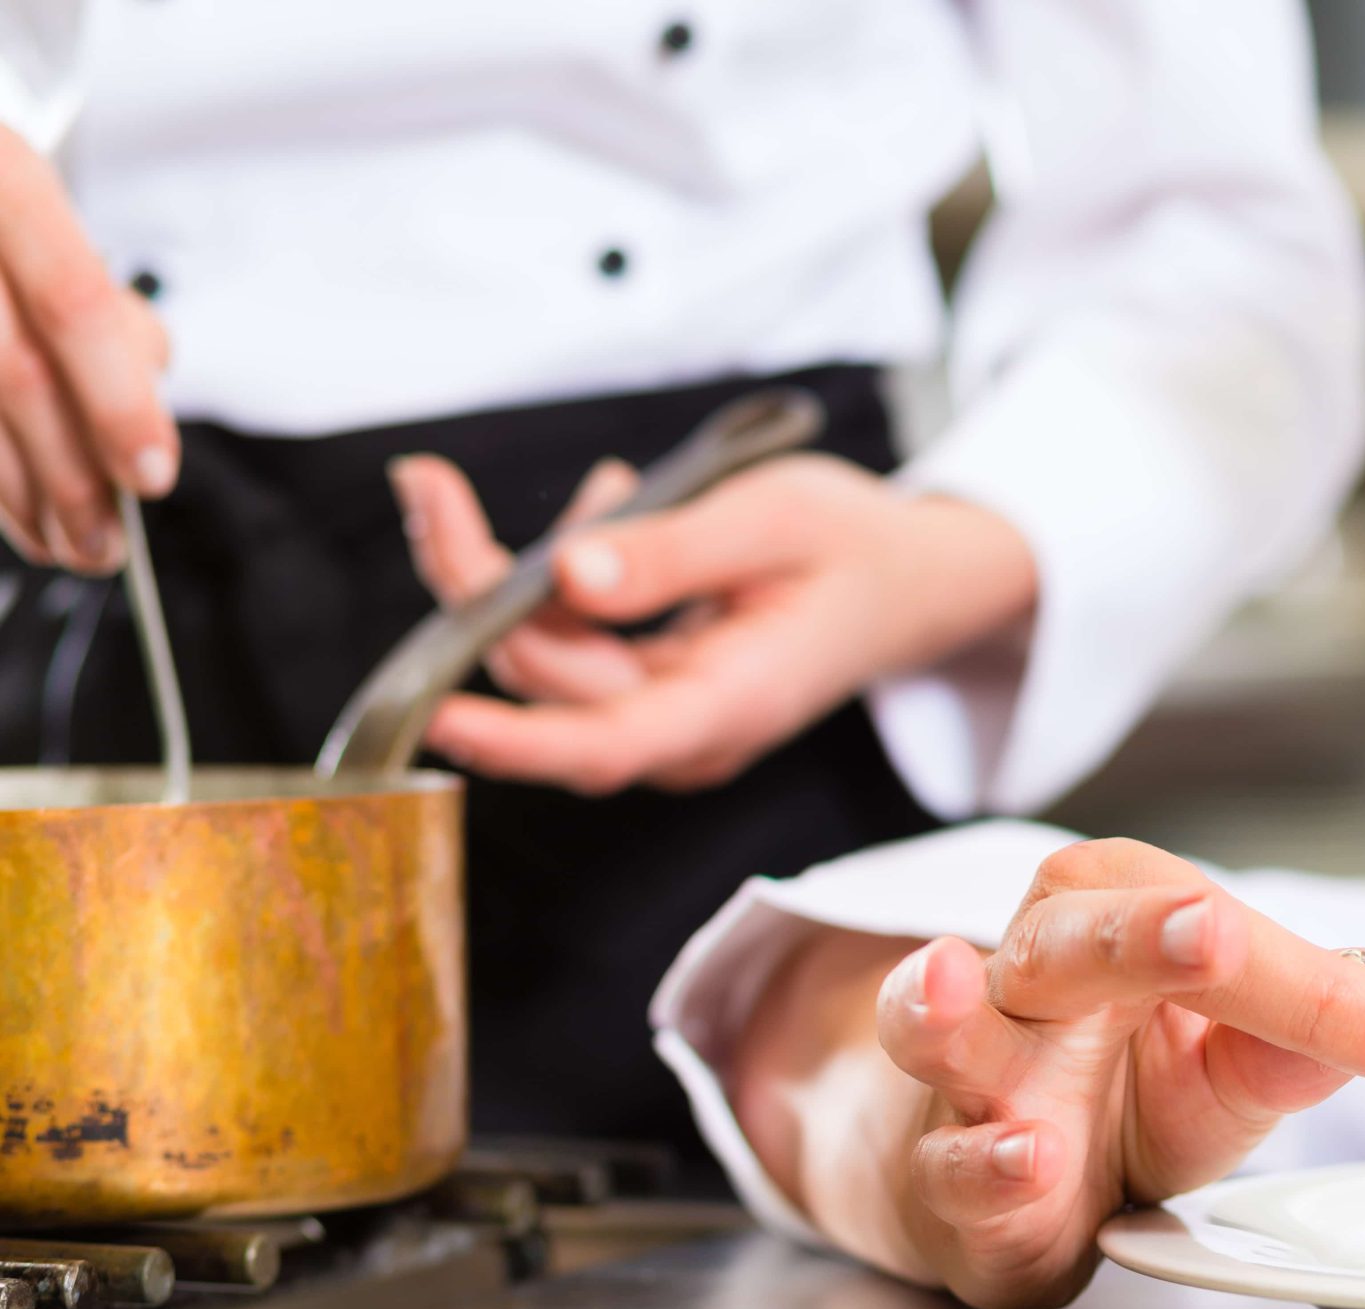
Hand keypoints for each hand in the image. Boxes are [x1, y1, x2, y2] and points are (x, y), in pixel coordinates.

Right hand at [0, 125, 177, 570]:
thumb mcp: (50, 220)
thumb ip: (101, 303)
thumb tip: (144, 387)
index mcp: (7, 179)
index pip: (75, 305)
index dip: (117, 400)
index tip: (152, 478)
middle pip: (15, 374)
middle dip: (70, 476)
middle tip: (109, 544)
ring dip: (20, 498)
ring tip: (70, 547)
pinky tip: (18, 515)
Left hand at [393, 451, 1036, 794]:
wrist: (909, 582)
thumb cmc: (853, 547)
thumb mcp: (775, 520)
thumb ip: (673, 551)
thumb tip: (566, 571)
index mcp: (732, 704)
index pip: (601, 744)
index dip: (509, 737)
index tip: (431, 711)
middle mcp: (686, 732)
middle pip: (544, 680)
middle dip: (477, 583)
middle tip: (430, 483)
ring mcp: (663, 720)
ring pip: (543, 658)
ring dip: (530, 570)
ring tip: (615, 490)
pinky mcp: (645, 695)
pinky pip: (566, 644)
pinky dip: (564, 577)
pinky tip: (616, 515)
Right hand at [725, 838, 1364, 1308]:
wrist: (996, 1189)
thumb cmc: (1120, 1100)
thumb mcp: (1227, 1073)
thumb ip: (1295, 1048)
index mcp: (1114, 923)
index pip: (1209, 923)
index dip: (1315, 983)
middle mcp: (1030, 978)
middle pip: (1072, 937)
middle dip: (1140, 932)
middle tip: (1212, 932)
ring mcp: (974, 1076)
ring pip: (951, 1029)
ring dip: (953, 1010)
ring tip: (955, 983)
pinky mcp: (946, 1175)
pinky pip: (953, 1162)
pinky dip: (986, 1163)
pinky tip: (1030, 1158)